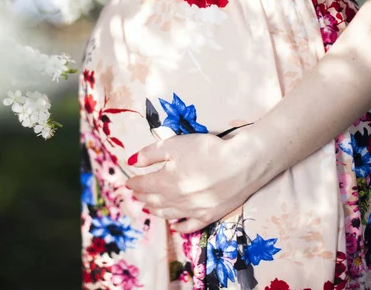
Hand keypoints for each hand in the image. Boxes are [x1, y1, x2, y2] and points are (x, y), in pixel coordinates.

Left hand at [125, 129, 266, 232]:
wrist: (241, 164)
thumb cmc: (207, 150)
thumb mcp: (174, 144)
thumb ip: (150, 154)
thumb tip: (131, 162)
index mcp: (165, 181)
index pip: (143, 184)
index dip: (135, 183)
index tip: (129, 182)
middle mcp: (175, 199)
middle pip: (153, 200)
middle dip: (142, 196)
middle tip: (136, 194)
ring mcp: (192, 211)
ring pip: (167, 214)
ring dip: (155, 210)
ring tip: (148, 207)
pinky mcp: (208, 216)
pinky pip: (188, 226)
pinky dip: (178, 226)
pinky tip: (174, 225)